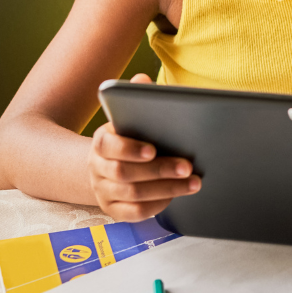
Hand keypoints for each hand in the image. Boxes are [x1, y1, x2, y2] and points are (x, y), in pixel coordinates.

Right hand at [87, 73, 200, 220]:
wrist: (107, 165)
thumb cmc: (130, 136)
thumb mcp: (130, 117)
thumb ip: (135, 98)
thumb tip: (141, 79)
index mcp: (101, 142)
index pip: (108, 145)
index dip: (129, 149)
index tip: (153, 149)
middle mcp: (97, 168)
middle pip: (124, 173)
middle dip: (159, 170)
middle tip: (188, 167)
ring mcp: (103, 191)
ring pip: (132, 194)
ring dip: (166, 188)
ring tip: (193, 182)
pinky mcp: (112, 209)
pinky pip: (133, 213)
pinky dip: (156, 206)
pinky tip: (176, 197)